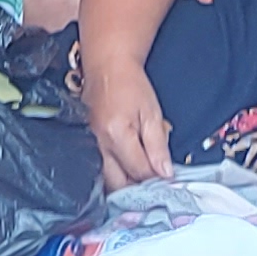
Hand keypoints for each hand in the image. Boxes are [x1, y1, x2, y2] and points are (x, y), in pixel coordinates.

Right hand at [83, 48, 173, 186]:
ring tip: (143, 178)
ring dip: (126, 184)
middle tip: (155, 184)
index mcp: (118, 135)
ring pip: (107, 180)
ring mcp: (91, 145)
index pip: (139, 171)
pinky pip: (101, 169)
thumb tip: (165, 173)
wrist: (107, 66)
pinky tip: (128, 170)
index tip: (168, 179)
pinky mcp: (88, 144)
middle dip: (139, 188)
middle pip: (119, 184)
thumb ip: (158, 145)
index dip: (156, 178)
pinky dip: (115, 174)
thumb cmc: (130, 84)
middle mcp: (100, 144)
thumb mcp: (152, 112)